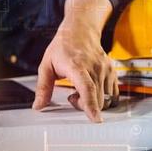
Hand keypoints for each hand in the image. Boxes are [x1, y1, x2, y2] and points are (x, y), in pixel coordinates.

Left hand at [32, 0, 118, 122]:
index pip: (87, 88)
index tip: (95, 119)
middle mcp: (95, 67)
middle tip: (72, 96)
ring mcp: (106, 69)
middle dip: (84, 105)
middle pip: (97, 98)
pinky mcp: (113, 72)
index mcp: (77, 66)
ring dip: (94, 101)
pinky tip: (91, 89)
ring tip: (81, 90)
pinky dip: (103, 97)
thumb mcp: (46, 65)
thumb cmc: (62, 47)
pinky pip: (113, 93)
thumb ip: (43, 87)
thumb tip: (38, 106)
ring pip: (106, 98)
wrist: (80, 31)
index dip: (91, 105)